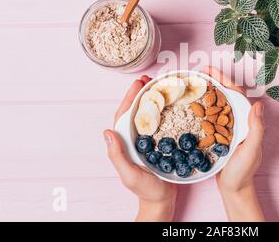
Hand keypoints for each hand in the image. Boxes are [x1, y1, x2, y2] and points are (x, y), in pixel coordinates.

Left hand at [103, 75, 176, 221]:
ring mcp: (147, 139)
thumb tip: (107, 132)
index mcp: (125, 141)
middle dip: (141, 92)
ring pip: (147, 113)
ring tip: (159, 85)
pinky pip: (159, 122)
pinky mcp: (159, 142)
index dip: (130, 97)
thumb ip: (117, 156)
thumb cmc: (146, 190)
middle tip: (150, 78)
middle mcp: (134, 137)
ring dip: (152, 98)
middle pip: (135, 110)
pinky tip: (171, 103)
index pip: (124, 114)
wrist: (161, 200)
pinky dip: (163, 110)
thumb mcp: (129, 175)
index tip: (138, 83)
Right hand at [201, 66, 264, 221]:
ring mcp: (226, 127)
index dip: (223, 79)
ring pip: (216, 104)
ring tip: (192, 83)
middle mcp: (237, 120)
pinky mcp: (217, 135)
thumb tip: (259, 104)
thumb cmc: (243, 172)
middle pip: (224, 95)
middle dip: (212, 81)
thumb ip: (256, 129)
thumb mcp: (251, 151)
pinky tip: (190, 104)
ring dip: (206, 92)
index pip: (235, 93)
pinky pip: (209, 117)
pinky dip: (201, 107)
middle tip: (197, 72)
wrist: (233, 189)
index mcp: (246, 120)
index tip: (209, 70)